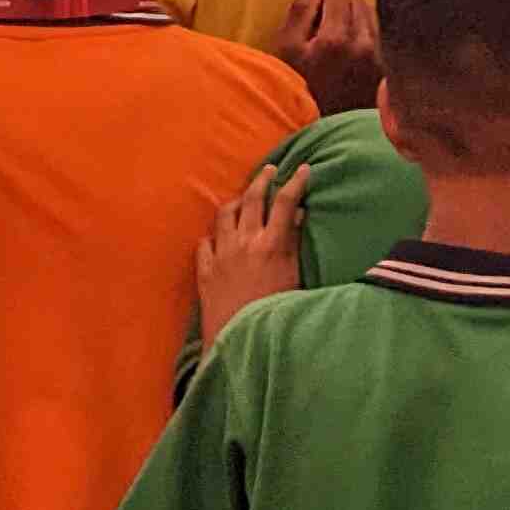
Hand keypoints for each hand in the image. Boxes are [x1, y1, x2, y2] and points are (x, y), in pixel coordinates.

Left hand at [196, 161, 312, 343]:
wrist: (239, 341)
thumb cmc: (275, 313)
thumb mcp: (293, 278)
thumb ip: (293, 244)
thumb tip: (297, 215)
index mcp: (271, 244)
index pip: (285, 202)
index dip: (295, 182)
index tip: (304, 169)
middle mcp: (244, 242)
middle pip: (252, 198)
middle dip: (263, 179)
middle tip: (271, 170)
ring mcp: (221, 254)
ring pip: (225, 214)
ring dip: (236, 201)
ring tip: (243, 198)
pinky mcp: (205, 270)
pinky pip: (205, 242)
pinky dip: (213, 236)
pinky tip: (218, 238)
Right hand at [274, 0, 382, 117]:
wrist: (330, 130)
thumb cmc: (302, 90)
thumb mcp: (287, 52)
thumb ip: (299, 12)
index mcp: (335, 38)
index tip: (316, 6)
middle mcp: (364, 42)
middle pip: (356, 0)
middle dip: (340, 4)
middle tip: (325, 22)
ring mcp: (380, 54)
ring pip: (371, 14)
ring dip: (355, 16)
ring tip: (339, 35)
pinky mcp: (389, 63)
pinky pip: (380, 32)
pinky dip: (368, 31)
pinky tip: (354, 48)